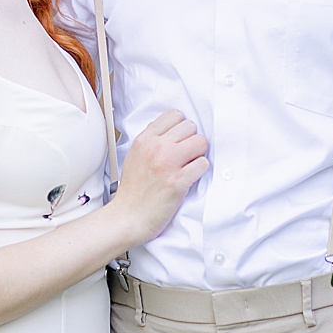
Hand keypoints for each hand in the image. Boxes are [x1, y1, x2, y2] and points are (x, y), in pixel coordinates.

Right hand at [111, 111, 208, 243]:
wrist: (129, 217)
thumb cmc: (133, 190)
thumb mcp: (135, 155)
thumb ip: (151, 139)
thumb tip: (173, 129)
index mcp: (144, 139)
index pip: (175, 115)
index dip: (181, 128)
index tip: (180, 140)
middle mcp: (156, 147)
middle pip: (191, 126)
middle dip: (192, 140)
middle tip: (186, 155)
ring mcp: (167, 164)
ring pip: (201, 142)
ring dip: (199, 154)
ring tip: (189, 165)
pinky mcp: (178, 181)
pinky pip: (203, 164)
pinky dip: (200, 171)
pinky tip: (190, 177)